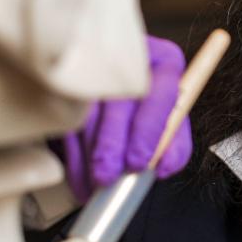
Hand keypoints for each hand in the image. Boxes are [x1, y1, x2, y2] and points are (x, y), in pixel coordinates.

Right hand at [57, 36, 191, 203]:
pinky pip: (67, 120)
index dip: (148, 130)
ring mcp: (97, 64)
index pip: (159, 92)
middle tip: (107, 176)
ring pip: (88, 110)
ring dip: (89, 153)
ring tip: (93, 183)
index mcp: (164, 62)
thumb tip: (162, 168)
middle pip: (118, 100)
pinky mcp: (69, 81)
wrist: (119, 79)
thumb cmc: (151, 104)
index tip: (138, 162)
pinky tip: (79, 178)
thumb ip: (174, 144)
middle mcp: (131, 57)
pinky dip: (73, 156)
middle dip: (111, 144)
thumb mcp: (170, 119)